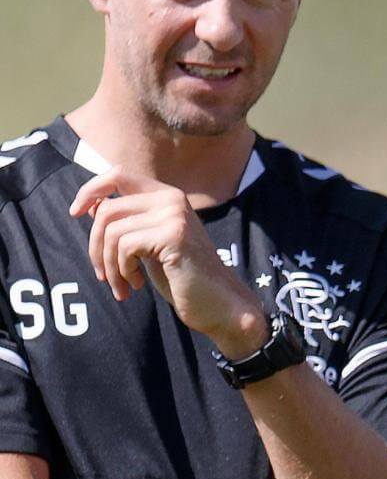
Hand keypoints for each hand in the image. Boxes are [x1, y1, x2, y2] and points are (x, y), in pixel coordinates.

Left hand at [69, 167, 266, 354]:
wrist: (219, 304)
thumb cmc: (183, 278)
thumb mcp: (150, 246)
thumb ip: (130, 223)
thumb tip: (92, 206)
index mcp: (167, 196)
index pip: (118, 174)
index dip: (91, 190)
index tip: (75, 213)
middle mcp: (172, 198)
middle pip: (107, 210)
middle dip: (95, 247)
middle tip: (103, 275)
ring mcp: (174, 215)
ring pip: (111, 230)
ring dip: (108, 265)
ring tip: (122, 285)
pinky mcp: (173, 235)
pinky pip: (125, 246)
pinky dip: (122, 271)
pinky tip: (136, 286)